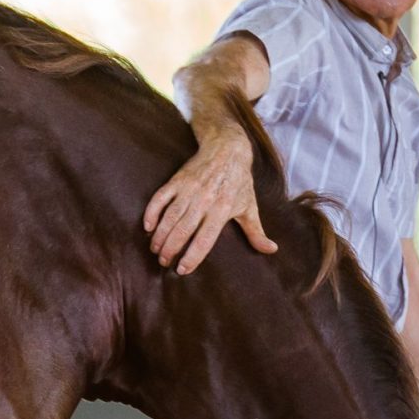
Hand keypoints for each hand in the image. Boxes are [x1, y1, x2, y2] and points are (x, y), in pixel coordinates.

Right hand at [141, 135, 275, 273]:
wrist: (227, 148)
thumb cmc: (239, 181)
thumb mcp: (250, 206)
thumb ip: (256, 231)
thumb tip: (271, 250)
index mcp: (222, 210)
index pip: (204, 240)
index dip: (192, 257)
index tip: (182, 269)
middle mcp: (204, 201)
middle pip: (182, 231)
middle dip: (170, 250)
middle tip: (164, 262)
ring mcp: (189, 190)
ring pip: (169, 217)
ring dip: (160, 236)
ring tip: (155, 249)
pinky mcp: (178, 180)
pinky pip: (160, 198)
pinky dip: (152, 212)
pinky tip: (148, 227)